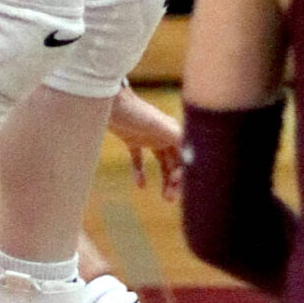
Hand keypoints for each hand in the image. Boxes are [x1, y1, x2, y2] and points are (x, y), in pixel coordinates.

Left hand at [108, 84, 183, 198]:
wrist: (110, 103)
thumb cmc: (137, 112)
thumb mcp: (160, 126)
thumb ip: (179, 138)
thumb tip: (193, 157)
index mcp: (174, 131)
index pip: (185, 157)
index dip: (184, 172)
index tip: (176, 185)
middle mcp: (164, 134)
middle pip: (175, 162)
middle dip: (175, 180)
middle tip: (170, 199)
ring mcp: (148, 137)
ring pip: (162, 162)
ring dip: (164, 179)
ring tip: (164, 197)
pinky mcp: (133, 139)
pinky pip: (139, 159)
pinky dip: (140, 172)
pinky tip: (140, 185)